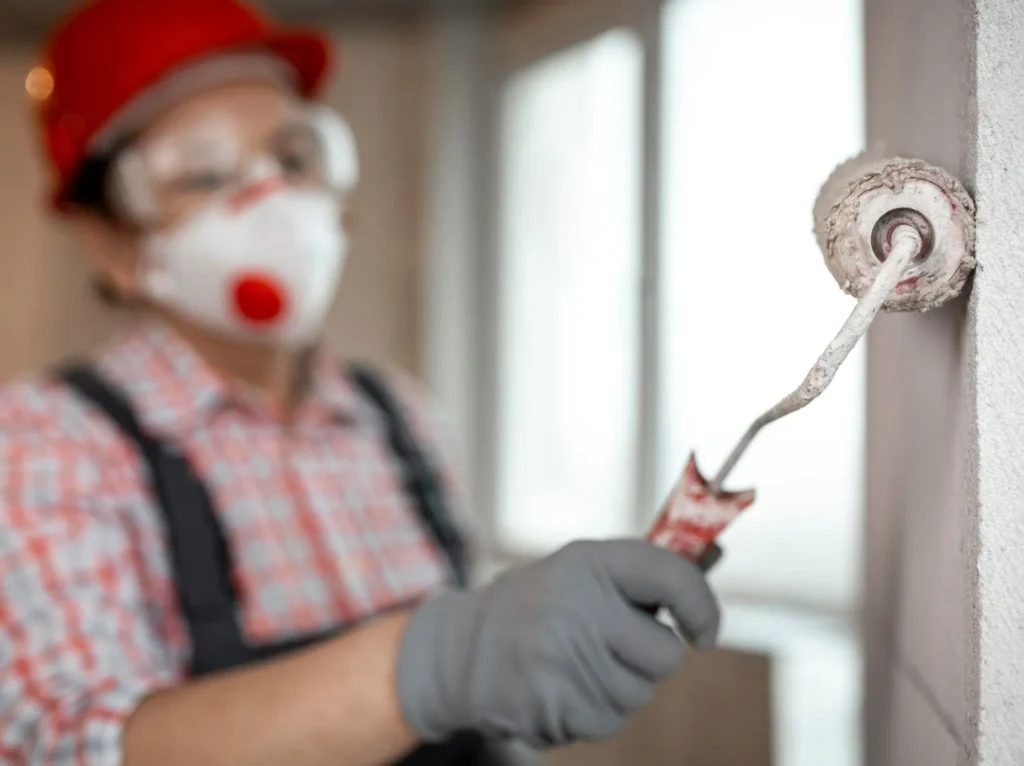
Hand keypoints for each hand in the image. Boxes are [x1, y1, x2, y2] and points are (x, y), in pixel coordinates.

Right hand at [396, 539, 719, 748]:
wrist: (457, 651)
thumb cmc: (535, 607)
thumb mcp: (578, 572)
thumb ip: (636, 578)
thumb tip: (705, 589)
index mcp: (587, 562)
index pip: (671, 576)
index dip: (701, 606)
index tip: (704, 632)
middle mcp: (577, 605)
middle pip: (665, 655)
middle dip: (648, 657)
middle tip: (607, 644)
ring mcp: (564, 658)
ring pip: (639, 694)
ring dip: (618, 687)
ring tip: (573, 665)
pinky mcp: (554, 706)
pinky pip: (610, 722)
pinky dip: (591, 712)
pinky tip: (558, 688)